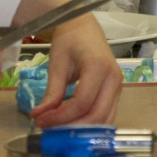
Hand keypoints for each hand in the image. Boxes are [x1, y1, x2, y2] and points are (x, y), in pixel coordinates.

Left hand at [12, 0, 122, 126]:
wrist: (83, 27)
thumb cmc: (69, 40)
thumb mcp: (57, 64)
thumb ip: (51, 92)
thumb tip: (38, 116)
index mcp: (99, 67)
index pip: (81, 102)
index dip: (60, 117)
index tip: (40, 121)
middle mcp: (114, 78)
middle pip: (97, 115)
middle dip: (72, 128)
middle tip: (49, 130)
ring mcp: (118, 86)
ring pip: (105, 119)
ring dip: (82, 129)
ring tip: (59, 129)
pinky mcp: (116, 91)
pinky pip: (106, 114)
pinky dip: (90, 124)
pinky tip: (71, 123)